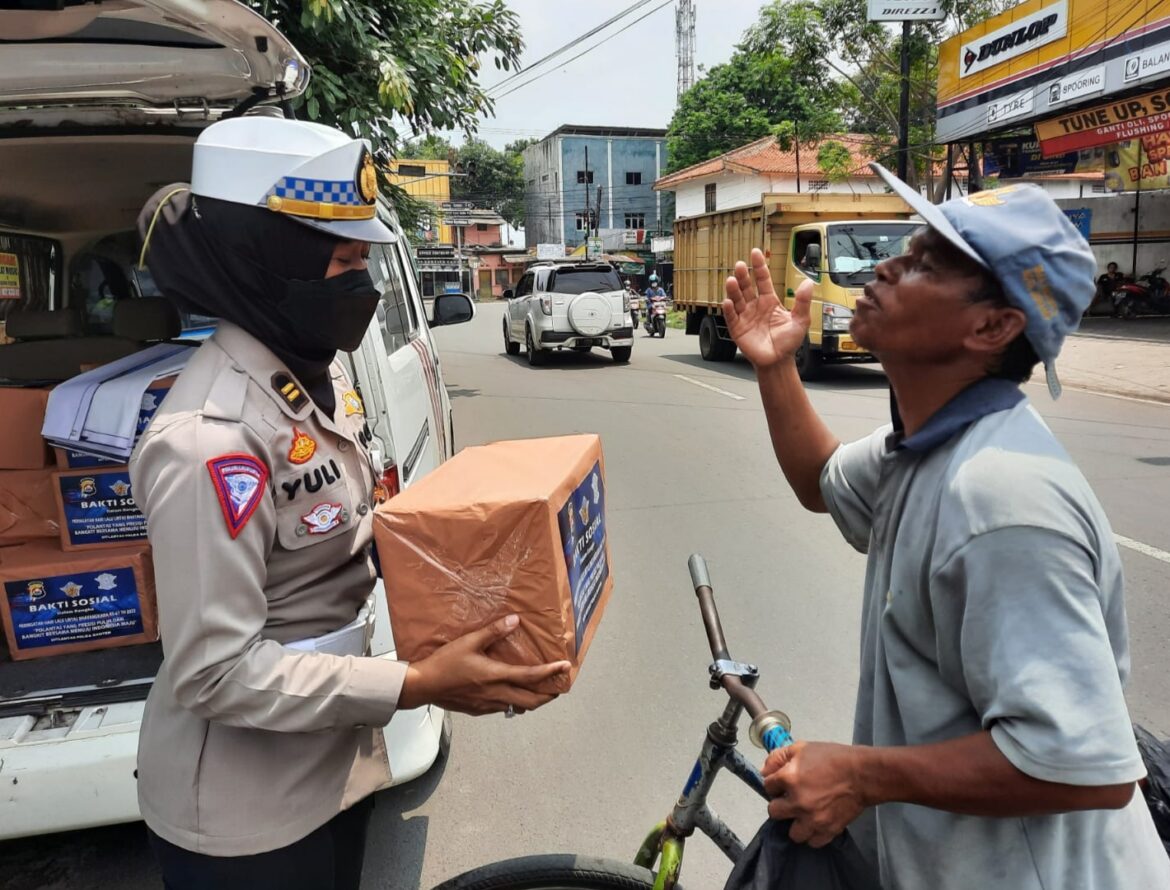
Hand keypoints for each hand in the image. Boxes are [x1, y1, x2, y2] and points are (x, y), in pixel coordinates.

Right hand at [399, 614, 570, 715]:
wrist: (423, 686)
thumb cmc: (444, 663)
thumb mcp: (469, 642)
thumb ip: (493, 632)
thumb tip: (515, 621)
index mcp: (496, 676)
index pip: (531, 677)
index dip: (550, 672)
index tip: (565, 668)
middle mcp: (496, 694)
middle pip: (531, 700)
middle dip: (548, 695)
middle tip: (558, 687)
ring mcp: (487, 705)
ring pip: (519, 707)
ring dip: (533, 700)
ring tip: (540, 691)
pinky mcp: (479, 710)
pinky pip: (503, 709)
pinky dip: (515, 703)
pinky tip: (512, 695)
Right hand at [723, 248, 811, 368]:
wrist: (779, 362)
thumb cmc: (789, 342)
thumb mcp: (800, 320)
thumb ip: (803, 302)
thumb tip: (808, 282)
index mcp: (769, 301)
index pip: (763, 280)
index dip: (759, 266)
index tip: (755, 252)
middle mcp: (755, 306)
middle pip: (747, 287)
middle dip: (744, 276)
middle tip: (741, 265)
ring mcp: (745, 317)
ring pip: (737, 299)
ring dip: (733, 289)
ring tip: (731, 280)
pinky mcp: (737, 329)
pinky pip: (731, 317)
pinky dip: (729, 309)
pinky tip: (728, 301)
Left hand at [762, 741, 866, 847]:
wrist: (862, 774)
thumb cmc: (833, 758)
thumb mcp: (802, 748)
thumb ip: (778, 757)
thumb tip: (765, 771)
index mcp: (789, 778)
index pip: (767, 786)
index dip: (774, 783)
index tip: (782, 783)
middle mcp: (797, 801)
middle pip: (774, 812)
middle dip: (780, 805)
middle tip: (790, 800)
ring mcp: (812, 819)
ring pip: (792, 833)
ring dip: (796, 824)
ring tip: (803, 815)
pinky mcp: (828, 830)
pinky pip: (813, 842)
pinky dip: (813, 834)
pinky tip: (816, 823)